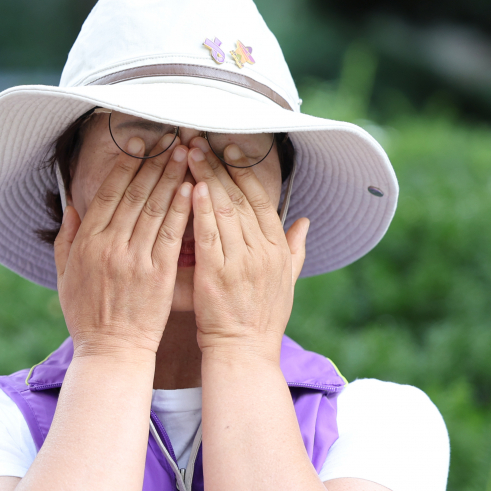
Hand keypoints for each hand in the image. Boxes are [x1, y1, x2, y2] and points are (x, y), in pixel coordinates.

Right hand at [54, 139, 192, 356]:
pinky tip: (191, 188)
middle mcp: (108, 246)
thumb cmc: (87, 316)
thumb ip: (66, 240)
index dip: (124, 166)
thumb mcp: (64, 276)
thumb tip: (70, 209)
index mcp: (85, 243)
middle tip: (169, 138)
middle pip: (134, 194)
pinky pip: (171, 233)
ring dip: (171, 177)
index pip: (106, 194)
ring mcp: (134, 259)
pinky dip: (182, 208)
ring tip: (186, 153)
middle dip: (153, 162)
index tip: (137, 144)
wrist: (111, 351)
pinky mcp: (158, 273)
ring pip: (155, 208)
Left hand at [186, 139, 309, 357]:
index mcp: (278, 247)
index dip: (244, 170)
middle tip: (200, 139)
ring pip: (224, 209)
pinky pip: (210, 234)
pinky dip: (201, 209)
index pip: (260, 198)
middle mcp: (263, 249)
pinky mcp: (219, 273)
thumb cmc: (258, 319)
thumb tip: (303, 220)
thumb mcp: (285, 281)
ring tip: (188, 152)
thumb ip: (295, 248)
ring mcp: (243, 260)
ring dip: (205, 177)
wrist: (244, 352)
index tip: (228, 148)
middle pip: (240, 196)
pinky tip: (190, 186)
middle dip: (218, 165)